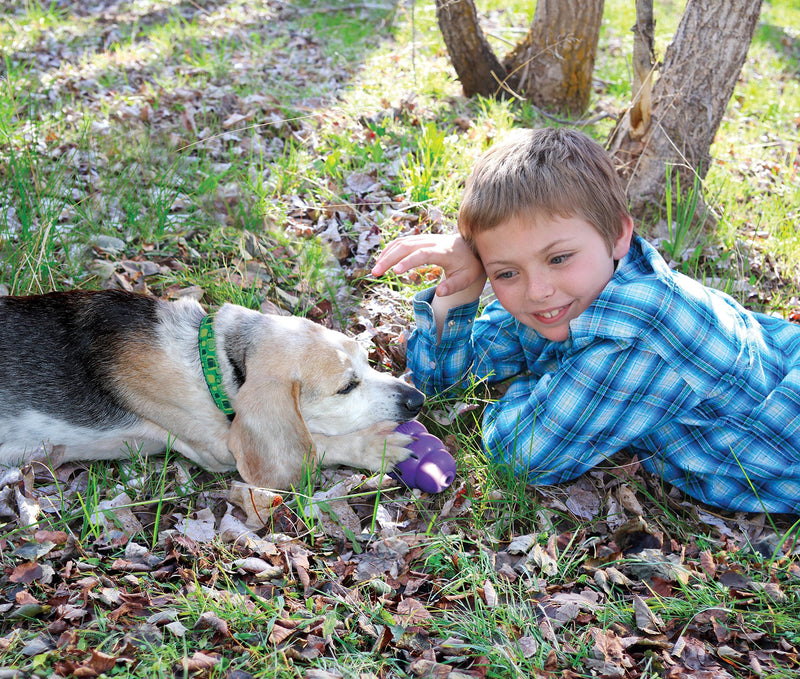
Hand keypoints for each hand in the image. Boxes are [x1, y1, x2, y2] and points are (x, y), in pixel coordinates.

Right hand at [371, 234, 485, 296]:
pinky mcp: (421, 238)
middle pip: (407, 246)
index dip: (408, 262)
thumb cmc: (470, 266)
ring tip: (375, 270)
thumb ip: (454, 286)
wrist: (473, 247)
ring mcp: (426, 238)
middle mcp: (432, 242)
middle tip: (375, 273)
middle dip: (389, 258)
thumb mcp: (467, 279)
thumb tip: (439, 293)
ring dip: (386, 254)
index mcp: (444, 252)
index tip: (395, 272)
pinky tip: (382, 260)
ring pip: (402, 242)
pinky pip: (403, 241)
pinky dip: (390, 249)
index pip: (422, 254)